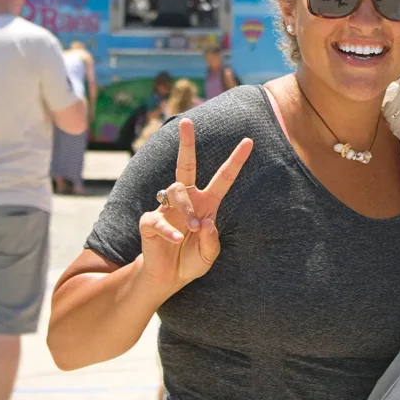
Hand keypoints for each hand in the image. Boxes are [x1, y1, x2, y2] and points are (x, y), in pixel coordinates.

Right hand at [138, 118, 252, 291]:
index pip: (224, 177)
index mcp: (207, 203)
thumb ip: (212, 240)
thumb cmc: (191, 260)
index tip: (249, 141)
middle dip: (186, 143)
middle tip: (186, 122)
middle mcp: (188, 200)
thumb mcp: (209, 255)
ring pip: (176, 191)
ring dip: (186, 209)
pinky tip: (177, 240)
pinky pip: (158, 218)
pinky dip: (169, 230)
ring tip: (193, 230)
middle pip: (186, 165)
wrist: (168, 277)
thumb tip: (205, 222)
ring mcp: (167, 208)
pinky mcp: (150, 221)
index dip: (236, 160)